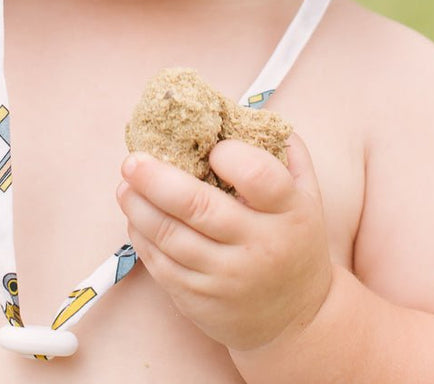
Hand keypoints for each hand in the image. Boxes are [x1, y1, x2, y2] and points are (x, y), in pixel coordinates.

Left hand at [116, 133, 333, 351]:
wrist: (298, 319)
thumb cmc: (295, 241)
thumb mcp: (308, 196)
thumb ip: (288, 152)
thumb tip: (251, 113)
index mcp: (289, 212)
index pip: (258, 176)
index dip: (230, 156)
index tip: (212, 148)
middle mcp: (259, 246)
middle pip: (199, 207)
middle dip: (156, 179)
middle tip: (132, 160)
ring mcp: (228, 277)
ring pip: (172, 238)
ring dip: (139, 207)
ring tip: (125, 185)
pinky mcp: (202, 300)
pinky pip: (163, 266)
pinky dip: (143, 238)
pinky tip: (135, 218)